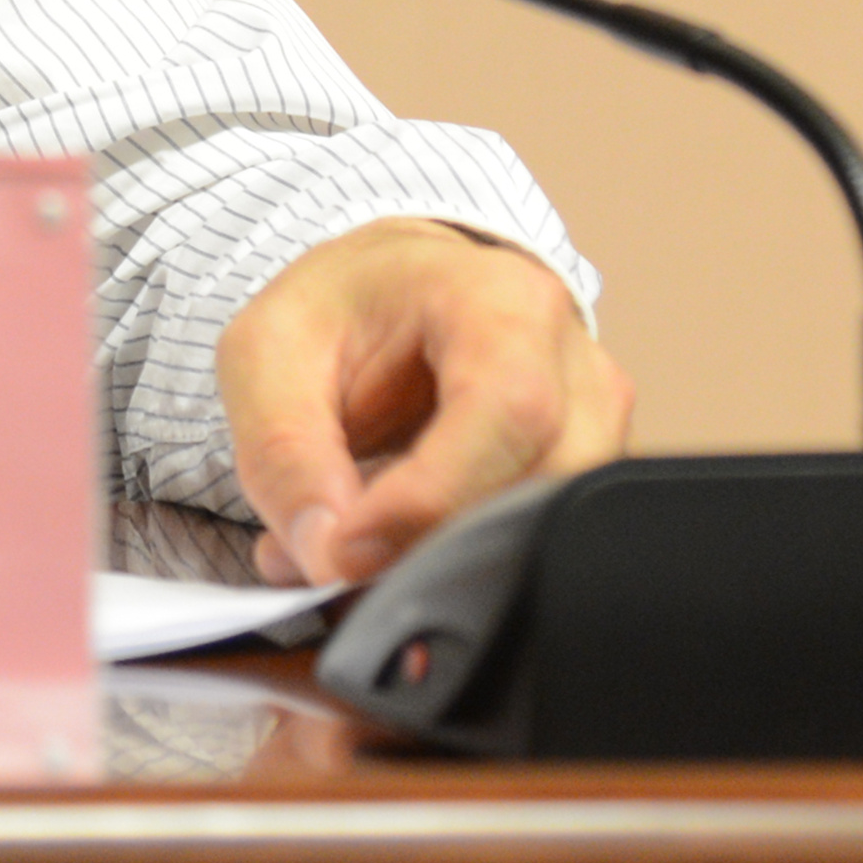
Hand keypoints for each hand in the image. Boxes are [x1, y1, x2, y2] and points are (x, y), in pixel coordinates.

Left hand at [216, 216, 629, 587]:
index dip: (432, 494)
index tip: (349, 552)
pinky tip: (402, 554)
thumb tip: (327, 559)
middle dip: (437, 541)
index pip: (507, 408)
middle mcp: (572, 358)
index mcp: (501, 299)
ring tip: (360, 554)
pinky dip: (472, 567)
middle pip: (543, 481)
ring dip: (455, 564)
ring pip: (554, 527)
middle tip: (339, 564)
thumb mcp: (266, 356)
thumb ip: (285, 454)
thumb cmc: (338, 311)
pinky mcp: (588, 473)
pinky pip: (547, 541)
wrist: (389, 295)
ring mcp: (596, 420)